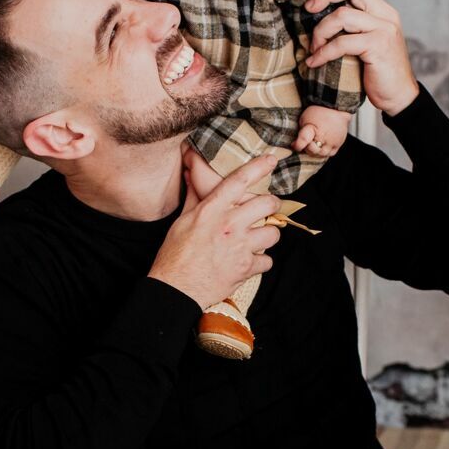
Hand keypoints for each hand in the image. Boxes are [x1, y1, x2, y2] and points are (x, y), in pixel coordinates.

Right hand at [148, 151, 283, 310]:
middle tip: (268, 208)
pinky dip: (261, 263)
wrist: (176, 288)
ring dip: (268, 235)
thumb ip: (194, 197)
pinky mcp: (246, 268)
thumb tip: (192, 173)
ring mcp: (240, 247)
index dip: (258, 167)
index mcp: (211, 210)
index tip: (271, 160)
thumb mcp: (182, 221)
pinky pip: (267, 261)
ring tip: (258, 238)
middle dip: (272, 204)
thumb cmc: (175, 254)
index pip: (239, 181)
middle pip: (267, 204)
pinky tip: (250, 262)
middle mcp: (229, 225)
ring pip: (273, 232)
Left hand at [291, 104, 351, 156]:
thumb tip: (294, 145)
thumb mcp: (305, 118)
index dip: (298, 145)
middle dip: (307, 148)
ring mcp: (332, 141)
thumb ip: (301, 132)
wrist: (336, 107)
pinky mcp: (338, 143)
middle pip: (313, 151)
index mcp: (312, 128)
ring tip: (315, 143)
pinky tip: (322, 146)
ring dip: (316, 152)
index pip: (303, 141)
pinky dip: (325, 152)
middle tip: (307, 142)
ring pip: (322, 154)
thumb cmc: (319, 111)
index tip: (294, 145)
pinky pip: (330, 154)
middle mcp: (323, 137)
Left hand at [304, 0, 418, 116]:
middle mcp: (385, 14)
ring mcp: (383, 29)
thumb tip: (319, 15)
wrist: (398, 96)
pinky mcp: (378, 46)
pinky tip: (314, 62)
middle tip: (307, 8)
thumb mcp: (366, 41)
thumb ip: (352, 25)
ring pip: (343, 15)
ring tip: (313, 48)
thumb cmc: (377, 70)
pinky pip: (343, 43)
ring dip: (320, 31)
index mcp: (382, 9)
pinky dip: (324, 52)